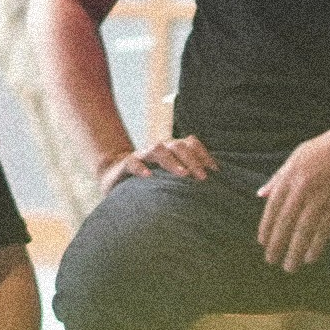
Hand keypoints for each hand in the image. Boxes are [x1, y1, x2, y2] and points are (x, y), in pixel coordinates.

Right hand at [101, 135, 215, 189]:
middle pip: (178, 145)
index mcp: (172, 150)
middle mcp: (159, 149)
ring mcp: (142, 155)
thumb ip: (187, 177)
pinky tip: (149, 176)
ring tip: (182, 174)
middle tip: (202, 178)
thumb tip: (213, 185)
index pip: (191, 144)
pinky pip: (133, 162)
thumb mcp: (169, 177)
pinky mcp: (125, 165)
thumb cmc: (150, 180)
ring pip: (157, 148)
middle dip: (192, 160)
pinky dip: (140, 167)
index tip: (215, 171)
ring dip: (171, 161)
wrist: (115, 176)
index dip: (203, 154)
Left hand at [255, 124, 329, 271]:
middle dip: (277, 245)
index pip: (273, 208)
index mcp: (290, 176)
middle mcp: (303, 188)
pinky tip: (310, 257)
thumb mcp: (297, 156)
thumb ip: (278, 177)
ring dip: (295, 251)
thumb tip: (260, 195)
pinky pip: (324, 229)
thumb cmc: (326, 147)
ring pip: (304, 230)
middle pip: (286, 223)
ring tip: (289, 267)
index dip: (266, 228)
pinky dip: (316, 245)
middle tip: (271, 261)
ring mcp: (321, 197)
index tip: (263, 244)